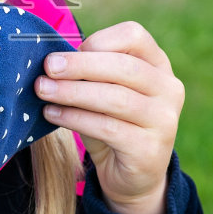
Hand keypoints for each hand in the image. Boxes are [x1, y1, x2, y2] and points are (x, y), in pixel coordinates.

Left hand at [34, 21, 184, 213]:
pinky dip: (76, 118)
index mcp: (158, 65)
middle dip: (80, 65)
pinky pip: (108, 128)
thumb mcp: (103, 92)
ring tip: (43, 90)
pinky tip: (53, 113)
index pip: (134, 36)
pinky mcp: (150, 149)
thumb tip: (51, 61)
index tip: (69, 51)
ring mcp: (164, 120)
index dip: (99, 40)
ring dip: (73, 92)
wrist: (132, 177)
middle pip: (124, 66)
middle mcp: (169, 89)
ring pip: (115, 98)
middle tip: (47, 68)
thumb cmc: (112, 123)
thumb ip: (88, 74)